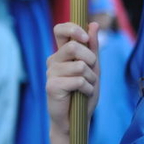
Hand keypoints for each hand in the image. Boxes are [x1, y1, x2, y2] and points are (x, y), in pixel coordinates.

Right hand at [46, 22, 99, 136]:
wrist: (76, 119)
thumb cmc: (84, 92)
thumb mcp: (93, 67)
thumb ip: (93, 47)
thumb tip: (93, 24)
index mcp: (62, 53)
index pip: (60, 30)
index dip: (73, 29)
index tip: (85, 37)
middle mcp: (54, 60)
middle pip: (73, 46)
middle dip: (90, 58)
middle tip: (91, 71)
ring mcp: (50, 73)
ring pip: (79, 66)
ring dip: (91, 78)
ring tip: (86, 87)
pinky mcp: (51, 86)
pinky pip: (78, 81)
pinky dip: (88, 89)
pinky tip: (82, 95)